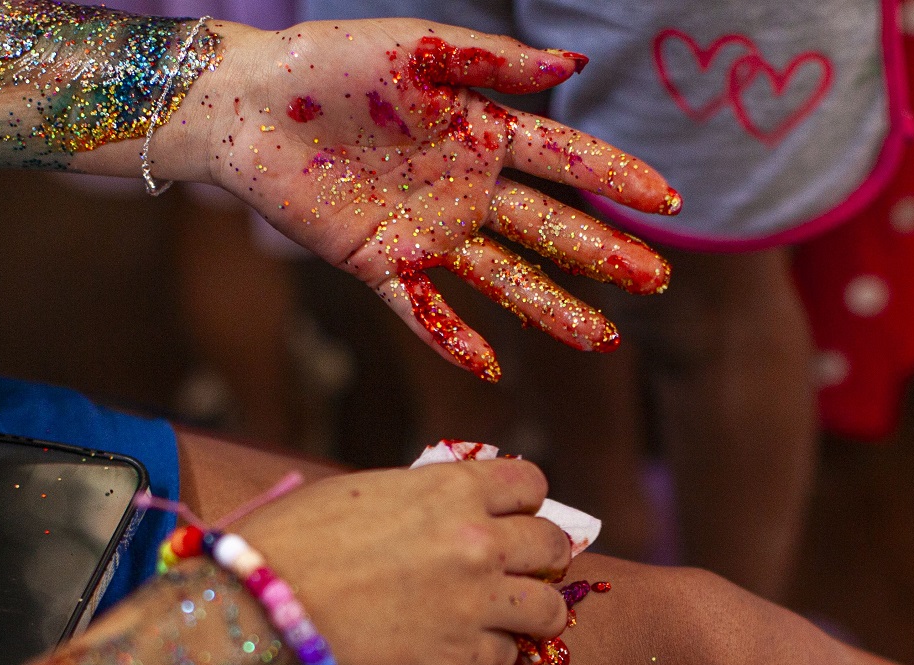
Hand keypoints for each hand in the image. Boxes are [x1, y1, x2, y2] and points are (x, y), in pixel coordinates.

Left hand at [160, 20, 678, 380]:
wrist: (245, 104)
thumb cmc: (325, 63)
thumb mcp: (414, 50)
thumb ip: (489, 61)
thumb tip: (573, 65)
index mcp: (480, 133)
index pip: (563, 160)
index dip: (615, 178)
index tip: (668, 203)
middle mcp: (465, 188)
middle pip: (548, 228)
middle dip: (603, 254)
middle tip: (656, 280)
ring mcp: (427, 231)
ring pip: (504, 277)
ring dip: (554, 307)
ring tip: (604, 337)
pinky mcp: (380, 263)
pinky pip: (425, 309)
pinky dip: (454, 337)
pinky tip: (492, 366)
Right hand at [232, 462, 573, 664]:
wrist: (259, 610)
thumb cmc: (290, 543)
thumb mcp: (360, 494)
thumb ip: (417, 499)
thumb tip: (439, 509)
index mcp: (449, 490)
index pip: (530, 483)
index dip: (524, 503)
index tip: (512, 518)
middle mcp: (476, 541)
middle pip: (551, 545)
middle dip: (540, 557)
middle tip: (520, 571)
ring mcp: (474, 602)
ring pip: (550, 609)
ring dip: (535, 612)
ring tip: (513, 619)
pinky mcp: (459, 657)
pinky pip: (508, 655)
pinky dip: (492, 653)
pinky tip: (464, 649)